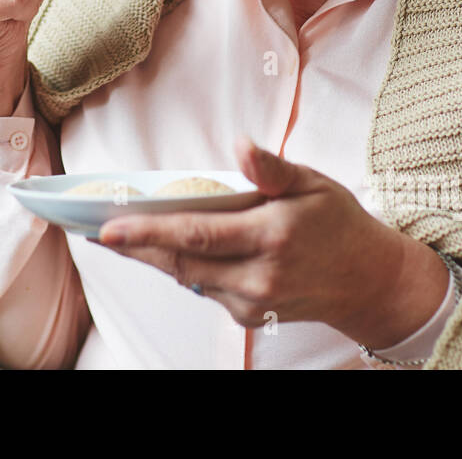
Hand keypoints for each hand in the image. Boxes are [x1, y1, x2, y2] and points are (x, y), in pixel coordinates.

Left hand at [94, 135, 444, 346]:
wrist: (370, 281)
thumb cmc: (339, 223)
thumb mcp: (312, 182)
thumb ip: (271, 168)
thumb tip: (240, 146)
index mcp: (271, 237)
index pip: (196, 235)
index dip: (147, 233)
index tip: (108, 227)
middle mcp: (258, 276)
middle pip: (180, 261)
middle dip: (134, 246)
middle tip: (91, 229)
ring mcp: (252, 301)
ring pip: (187, 277)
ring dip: (152, 257)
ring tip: (116, 235)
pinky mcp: (249, 316)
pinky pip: (204, 288)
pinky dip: (182, 267)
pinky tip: (162, 249)